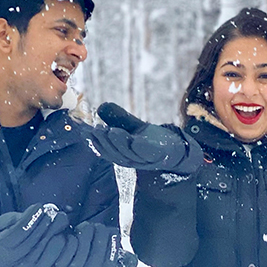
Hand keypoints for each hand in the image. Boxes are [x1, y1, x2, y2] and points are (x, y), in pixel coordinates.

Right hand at [0, 203, 69, 266]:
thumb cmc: (2, 233)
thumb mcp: (3, 222)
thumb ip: (18, 218)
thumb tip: (38, 212)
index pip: (18, 232)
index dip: (30, 218)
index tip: (39, 206)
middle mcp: (10, 261)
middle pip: (32, 242)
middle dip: (44, 224)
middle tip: (52, 211)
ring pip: (42, 252)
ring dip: (53, 233)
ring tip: (59, 219)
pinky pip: (51, 260)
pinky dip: (59, 246)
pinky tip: (61, 233)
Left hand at [33, 222, 137, 266]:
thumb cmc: (76, 266)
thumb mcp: (96, 265)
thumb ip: (113, 261)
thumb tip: (134, 261)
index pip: (109, 258)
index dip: (109, 240)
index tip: (106, 231)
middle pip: (95, 253)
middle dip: (96, 234)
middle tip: (92, 227)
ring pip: (78, 248)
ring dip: (82, 234)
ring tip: (80, 229)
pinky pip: (60, 247)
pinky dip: (65, 238)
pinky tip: (66, 235)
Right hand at [87, 103, 202, 173]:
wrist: (178, 152)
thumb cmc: (153, 140)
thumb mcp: (133, 127)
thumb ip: (118, 118)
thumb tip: (101, 107)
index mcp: (123, 154)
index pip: (106, 150)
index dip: (96, 142)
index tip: (88, 131)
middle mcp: (132, 159)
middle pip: (115, 152)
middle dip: (105, 141)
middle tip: (98, 129)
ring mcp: (145, 159)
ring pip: (128, 153)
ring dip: (119, 143)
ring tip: (111, 131)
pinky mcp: (159, 155)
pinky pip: (148, 152)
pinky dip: (139, 147)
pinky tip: (133, 139)